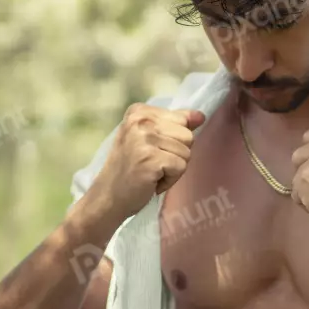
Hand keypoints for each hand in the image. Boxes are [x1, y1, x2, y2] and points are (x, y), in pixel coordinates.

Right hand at [90, 104, 205, 221]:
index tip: (152, 151)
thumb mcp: (148, 140)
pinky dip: (171, 180)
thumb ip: (174, 125)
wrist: (108, 197)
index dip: (174, 140)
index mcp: (139, 111)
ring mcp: (145, 139)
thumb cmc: (129, 169)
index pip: (182, 119)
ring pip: (186, 153)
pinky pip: (181, 167)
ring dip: (173, 169)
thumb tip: (200, 116)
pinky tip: (152, 181)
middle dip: (176, 155)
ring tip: (152, 172)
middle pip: (187, 136)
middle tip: (153, 164)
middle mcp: (141, 121)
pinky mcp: (151, 158)